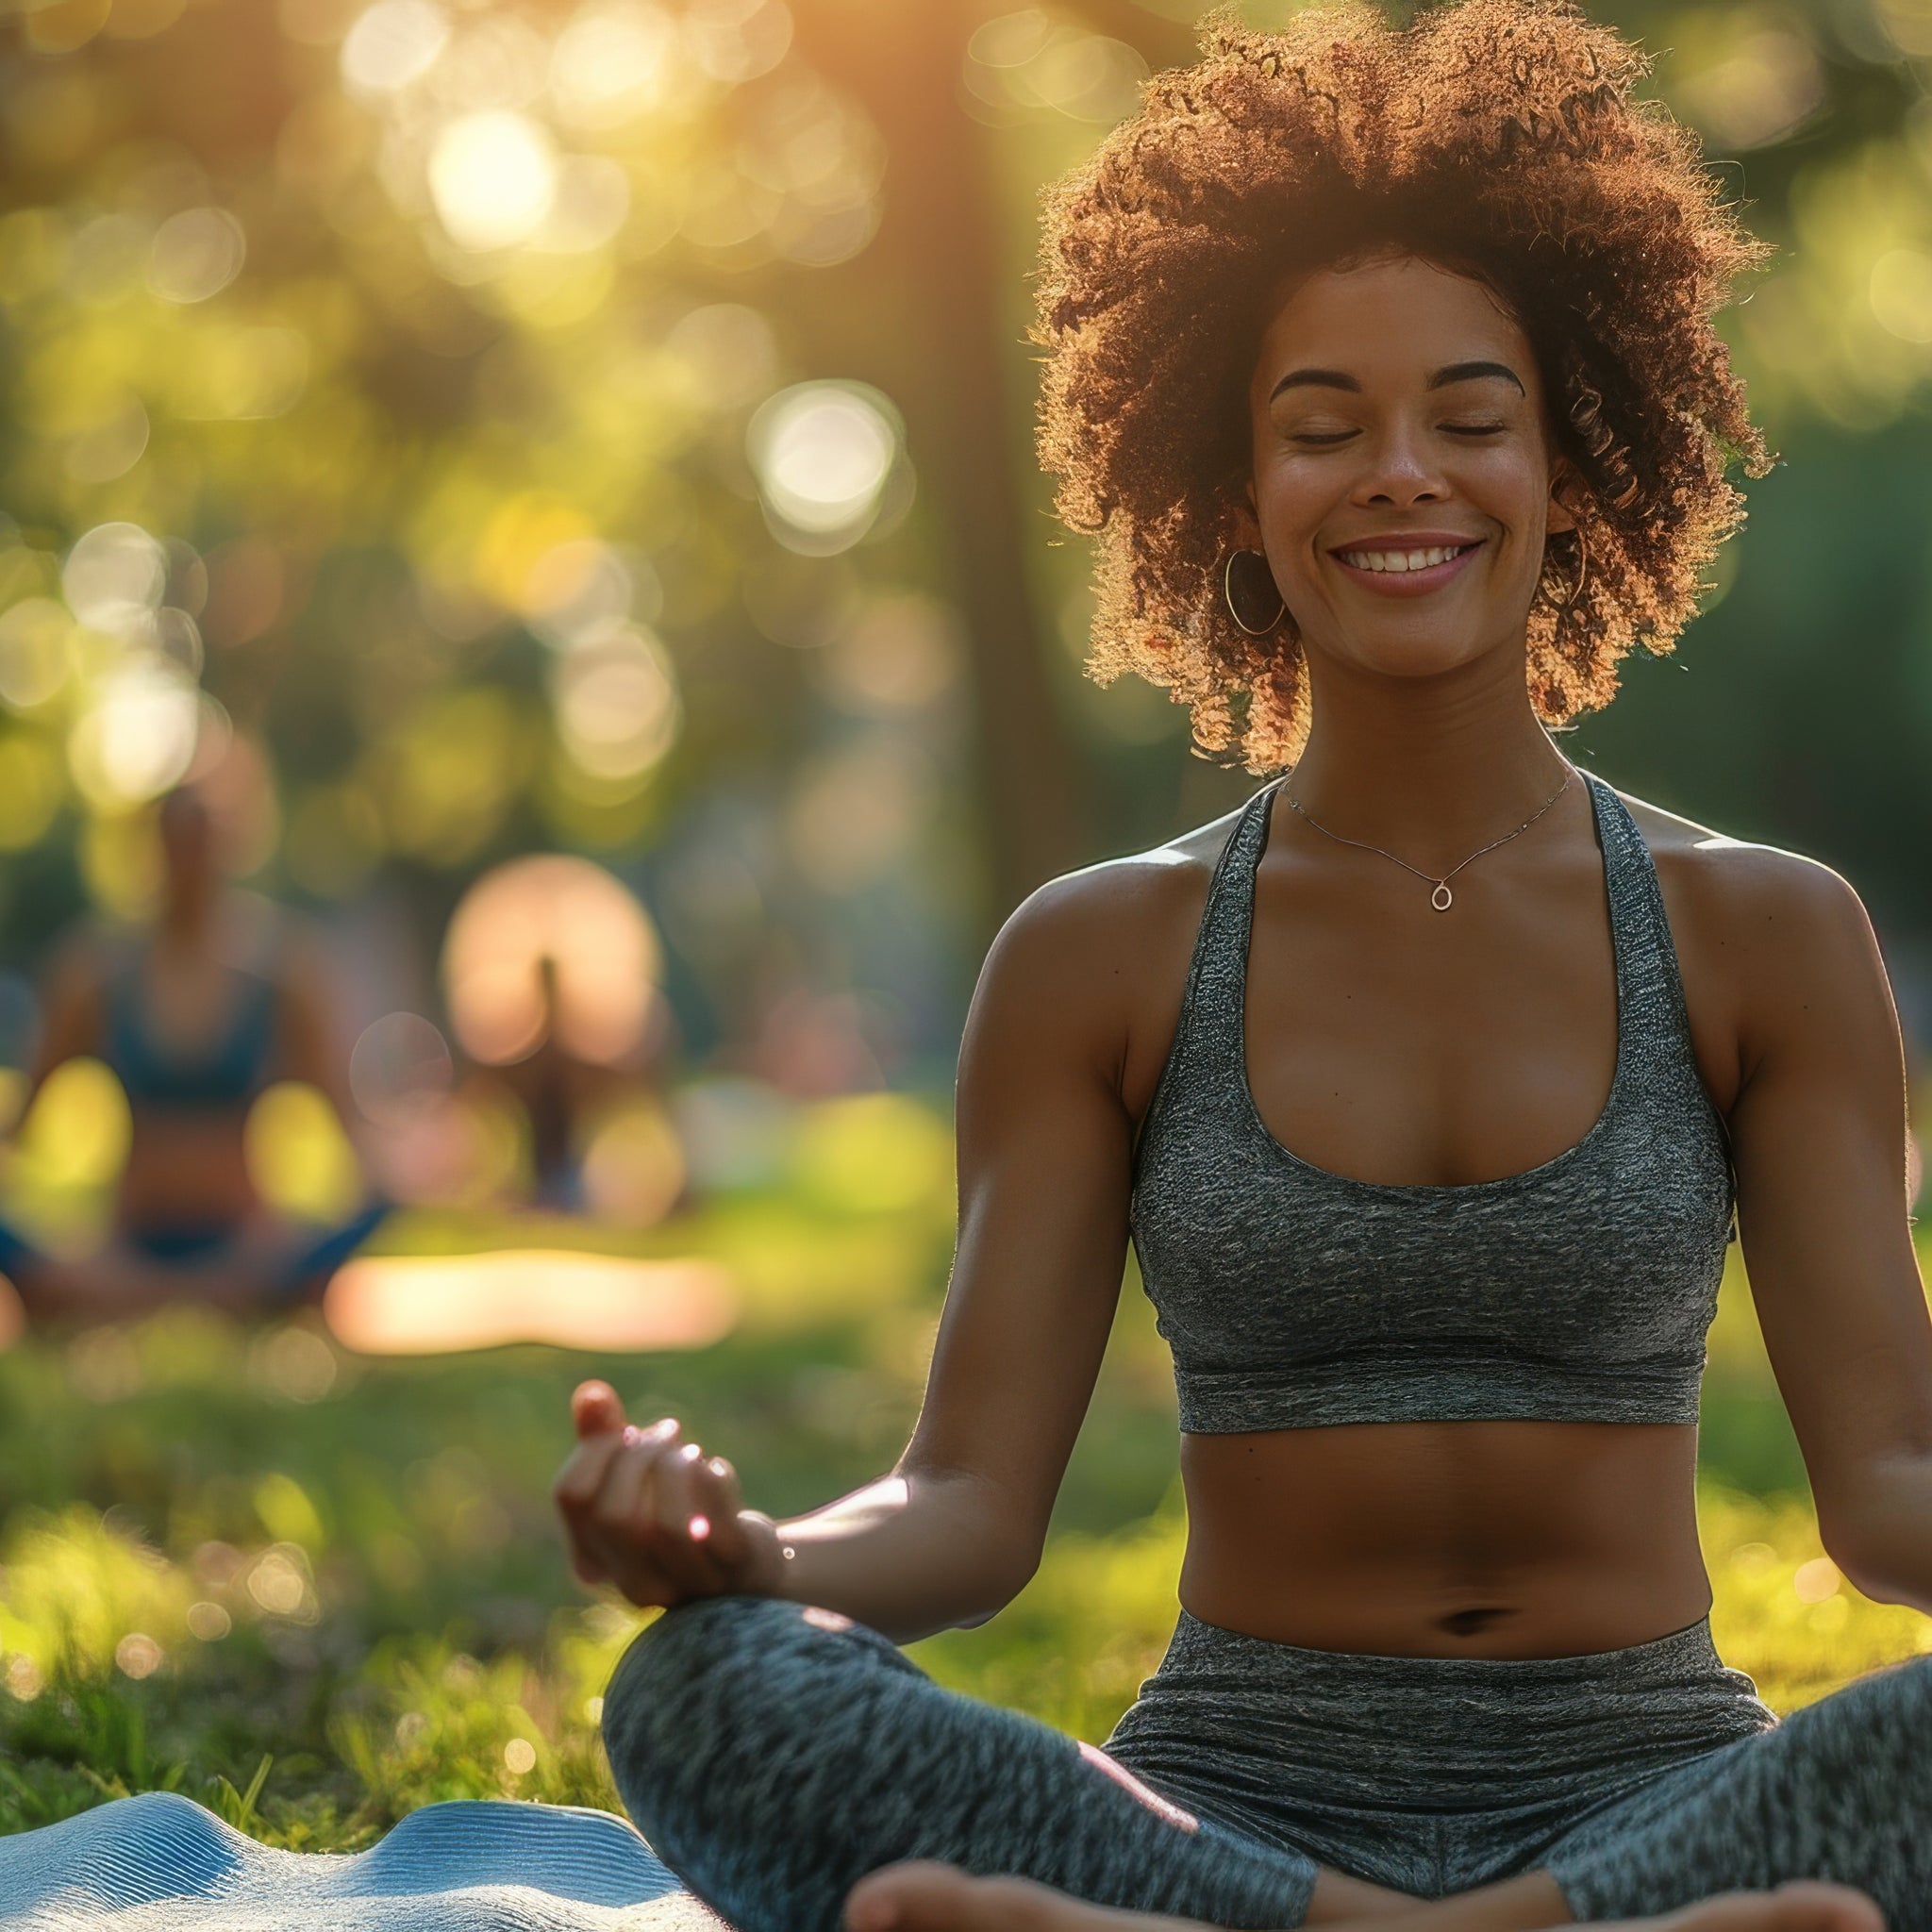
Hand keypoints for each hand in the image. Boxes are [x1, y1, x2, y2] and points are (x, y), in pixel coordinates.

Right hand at [552, 1381, 784, 1608]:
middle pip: (612, 1514)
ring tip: (691, 1450)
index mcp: (594, 1560)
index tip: (627, 1431)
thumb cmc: (678, 1513)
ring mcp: (682, 1581)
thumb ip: (603, 1438)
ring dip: (677, 1468)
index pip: (572, 1496)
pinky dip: (714, 1478)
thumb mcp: (635, 1477)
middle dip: (640, 1456)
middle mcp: (633, 1582)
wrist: (745, 1564)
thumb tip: (590, 1393)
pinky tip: (715, 1468)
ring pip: (665, 1526)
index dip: (597, 1448)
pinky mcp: (732, 1567)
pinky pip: (715, 1521)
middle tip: (669, 1430)